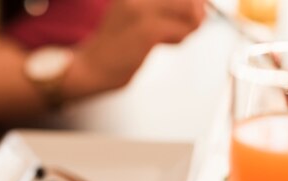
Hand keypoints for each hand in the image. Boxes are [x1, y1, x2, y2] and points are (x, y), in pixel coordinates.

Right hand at [65, 0, 206, 93]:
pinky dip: (180, 38)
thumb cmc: (114, 46)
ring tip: (174, 36)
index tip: (190, 10)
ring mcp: (143, 8)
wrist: (90, 67)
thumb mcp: (136, 13)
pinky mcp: (148, 28)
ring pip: (191, 8)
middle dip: (195, 11)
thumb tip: (198, 4)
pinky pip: (183, 29)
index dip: (191, 2)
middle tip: (188, 26)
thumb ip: (162, 6)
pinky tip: (165, 44)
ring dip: (190, 25)